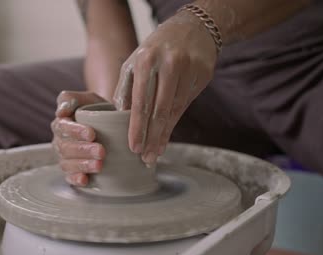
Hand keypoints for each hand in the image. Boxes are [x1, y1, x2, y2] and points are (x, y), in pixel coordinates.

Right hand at [51, 91, 106, 185]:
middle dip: (83, 150)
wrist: (108, 124)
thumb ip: (72, 99)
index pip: (63, 127)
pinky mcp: (71, 171)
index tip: (92, 133)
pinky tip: (85, 180)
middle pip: (66, 147)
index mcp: (61, 123)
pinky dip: (76, 179)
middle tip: (101, 151)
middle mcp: (59, 141)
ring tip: (99, 165)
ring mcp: (64, 157)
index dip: (76, 131)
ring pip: (67, 163)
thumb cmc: (97, 110)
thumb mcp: (87, 98)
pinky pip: (69, 177)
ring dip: (83, 165)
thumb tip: (61, 110)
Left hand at [113, 11, 217, 165]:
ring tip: (155, 153)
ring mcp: (188, 69)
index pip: (141, 101)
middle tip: (145, 158)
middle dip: (151, 137)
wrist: (192, 28)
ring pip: (174, 111)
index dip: (137, 127)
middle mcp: (168, 64)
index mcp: (145, 60)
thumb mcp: (135, 61)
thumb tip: (119, 117)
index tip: (133, 147)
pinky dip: (175, 123)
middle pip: (159, 110)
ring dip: (164, 135)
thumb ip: (125, 88)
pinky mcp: (202, 74)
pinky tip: (167, 136)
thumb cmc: (156, 49)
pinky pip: (185, 105)